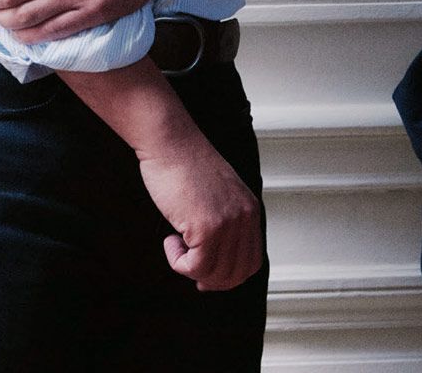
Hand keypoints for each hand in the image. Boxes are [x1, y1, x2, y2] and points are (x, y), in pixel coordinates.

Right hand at [137, 131, 263, 290]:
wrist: (171, 143)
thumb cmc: (186, 166)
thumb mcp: (220, 195)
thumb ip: (226, 223)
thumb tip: (215, 266)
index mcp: (250, 210)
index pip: (251, 262)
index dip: (228, 277)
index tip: (207, 275)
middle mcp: (245, 217)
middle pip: (235, 274)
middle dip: (210, 279)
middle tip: (188, 266)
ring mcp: (228, 222)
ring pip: (214, 274)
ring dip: (190, 268)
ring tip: (176, 243)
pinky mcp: (207, 226)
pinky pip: (194, 267)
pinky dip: (177, 262)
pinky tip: (170, 240)